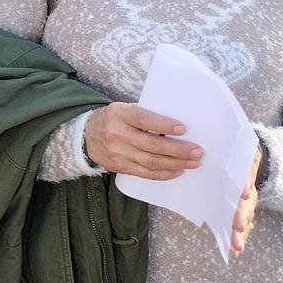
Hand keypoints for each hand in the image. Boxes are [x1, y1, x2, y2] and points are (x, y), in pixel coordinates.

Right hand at [81, 102, 201, 179]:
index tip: (183, 129)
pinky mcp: (120, 167)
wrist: (85, 136)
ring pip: (151, 162)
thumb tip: (176, 127)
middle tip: (197, 151)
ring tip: (193, 163)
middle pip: (152, 145)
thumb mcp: (123, 109)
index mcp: (119, 114)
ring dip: (176, 163)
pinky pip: (145, 173)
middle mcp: (117, 134)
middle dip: (178, 150)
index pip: (144, 120)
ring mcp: (118, 153)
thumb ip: (145, 116)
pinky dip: (164, 173)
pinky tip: (177, 171)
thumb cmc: (112, 119)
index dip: (164, 125)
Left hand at [230, 144, 263, 257]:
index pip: (245, 173)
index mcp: (243, 162)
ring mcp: (246, 191)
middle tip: (237, 227)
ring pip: (245, 212)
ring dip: (241, 229)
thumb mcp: (233, 141)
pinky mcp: (242, 201)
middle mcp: (246, 179)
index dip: (245, 183)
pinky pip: (242, 218)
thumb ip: (226, 147)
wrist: (247, 146)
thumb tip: (200, 142)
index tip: (244, 193)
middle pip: (246, 198)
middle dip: (241, 213)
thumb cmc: (231, 144)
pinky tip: (235, 249)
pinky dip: (240, 233)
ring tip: (237, 245)